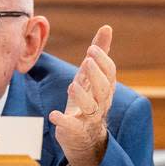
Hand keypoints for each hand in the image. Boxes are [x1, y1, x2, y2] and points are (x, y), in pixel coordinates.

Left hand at [49, 25, 116, 165]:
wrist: (84, 137)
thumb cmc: (88, 99)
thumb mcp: (91, 76)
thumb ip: (100, 53)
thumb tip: (107, 28)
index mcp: (105, 89)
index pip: (110, 74)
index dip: (103, 61)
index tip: (92, 49)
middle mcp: (101, 103)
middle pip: (104, 90)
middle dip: (96, 75)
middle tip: (87, 61)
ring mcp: (88, 119)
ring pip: (91, 108)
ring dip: (82, 96)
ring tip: (72, 85)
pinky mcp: (74, 131)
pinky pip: (72, 127)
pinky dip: (63, 120)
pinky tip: (54, 115)